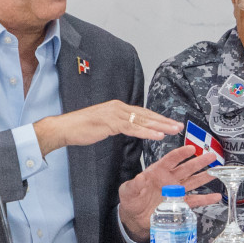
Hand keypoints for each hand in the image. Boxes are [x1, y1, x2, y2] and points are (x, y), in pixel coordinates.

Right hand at [35, 101, 181, 156]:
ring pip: (143, 120)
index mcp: (117, 107)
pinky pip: (133, 128)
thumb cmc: (81, 128)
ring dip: (160, 126)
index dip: (157, 118)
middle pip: (146, 114)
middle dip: (164, 121)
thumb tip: (129, 128)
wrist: (64, 128)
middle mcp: (118, 107)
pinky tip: (158, 135)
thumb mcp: (104, 124)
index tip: (170, 123)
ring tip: (174, 130)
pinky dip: (147, 132)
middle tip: (179, 125)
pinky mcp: (111, 123)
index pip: (142, 112)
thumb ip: (117, 124)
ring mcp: (115, 114)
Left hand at [118, 146, 219, 240]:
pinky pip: (195, 200)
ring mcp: (176, 191)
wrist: (135, 217)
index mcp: (157, 172)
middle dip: (199, 161)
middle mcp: (169, 180)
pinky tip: (215, 196)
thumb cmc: (131, 200)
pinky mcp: (180, 204)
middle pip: (186, 168)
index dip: (181, 154)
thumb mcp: (128, 191)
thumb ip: (134, 185)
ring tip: (216, 172)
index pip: (171, 160)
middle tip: (210, 155)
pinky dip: (206, 199)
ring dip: (205, 177)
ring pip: (193, 181)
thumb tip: (140, 178)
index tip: (191, 149)